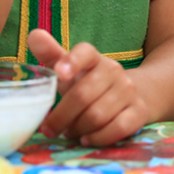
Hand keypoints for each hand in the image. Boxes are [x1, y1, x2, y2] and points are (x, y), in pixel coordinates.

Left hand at [28, 28, 148, 145]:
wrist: (127, 96)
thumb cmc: (88, 83)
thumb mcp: (69, 69)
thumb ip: (51, 54)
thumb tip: (34, 35)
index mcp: (94, 58)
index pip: (85, 52)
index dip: (72, 61)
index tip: (60, 73)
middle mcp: (114, 71)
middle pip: (83, 95)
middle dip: (61, 116)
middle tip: (50, 129)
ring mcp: (128, 91)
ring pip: (98, 115)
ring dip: (78, 129)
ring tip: (70, 132)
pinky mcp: (138, 111)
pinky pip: (117, 128)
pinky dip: (98, 138)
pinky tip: (87, 139)